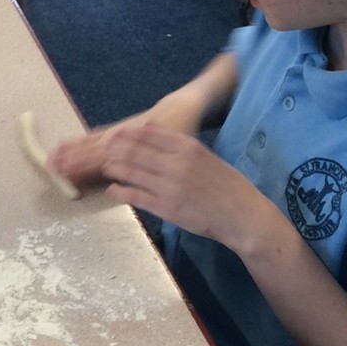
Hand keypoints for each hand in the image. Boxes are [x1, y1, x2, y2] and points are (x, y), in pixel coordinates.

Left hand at [94, 123, 262, 244]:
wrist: (243, 216)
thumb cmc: (228, 186)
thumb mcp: (207, 156)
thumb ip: (180, 145)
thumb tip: (152, 129)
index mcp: (189, 147)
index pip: (149, 134)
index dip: (128, 134)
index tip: (115, 134)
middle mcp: (177, 164)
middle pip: (136, 151)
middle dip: (115, 149)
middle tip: (103, 149)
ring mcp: (170, 187)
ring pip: (132, 173)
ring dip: (114, 169)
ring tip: (105, 167)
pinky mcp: (166, 208)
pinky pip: (136, 197)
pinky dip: (120, 192)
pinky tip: (113, 190)